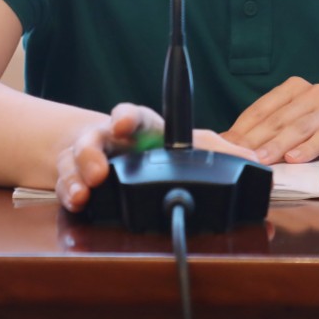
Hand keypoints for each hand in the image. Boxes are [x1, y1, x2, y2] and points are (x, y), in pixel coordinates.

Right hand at [54, 103, 257, 212]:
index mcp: (138, 129)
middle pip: (94, 139)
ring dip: (77, 177)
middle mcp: (108, 140)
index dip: (126, 118)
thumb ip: (216, 151)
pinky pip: (66, 184)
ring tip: (84, 193)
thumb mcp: (183, 144)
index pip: (131, 116)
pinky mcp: (74, 178)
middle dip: (92, 153)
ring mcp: (88, 158)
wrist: (106, 150)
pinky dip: (69, 193)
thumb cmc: (148, 145)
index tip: (123, 125)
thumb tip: (253, 160)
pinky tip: (76, 202)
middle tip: (99, 171)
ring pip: (75, 162)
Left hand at [223, 77, 318, 164]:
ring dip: (277, 146)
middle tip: (239, 157)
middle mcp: (313, 92)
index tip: (226, 145)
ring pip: (299, 128)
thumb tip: (228, 140)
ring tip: (261, 160)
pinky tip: (295, 159)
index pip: (262, 109)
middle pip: (278, 119)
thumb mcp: (292, 129)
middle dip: (255, 140)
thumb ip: (266, 132)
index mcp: (294, 88)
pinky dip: (308, 148)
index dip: (242, 128)